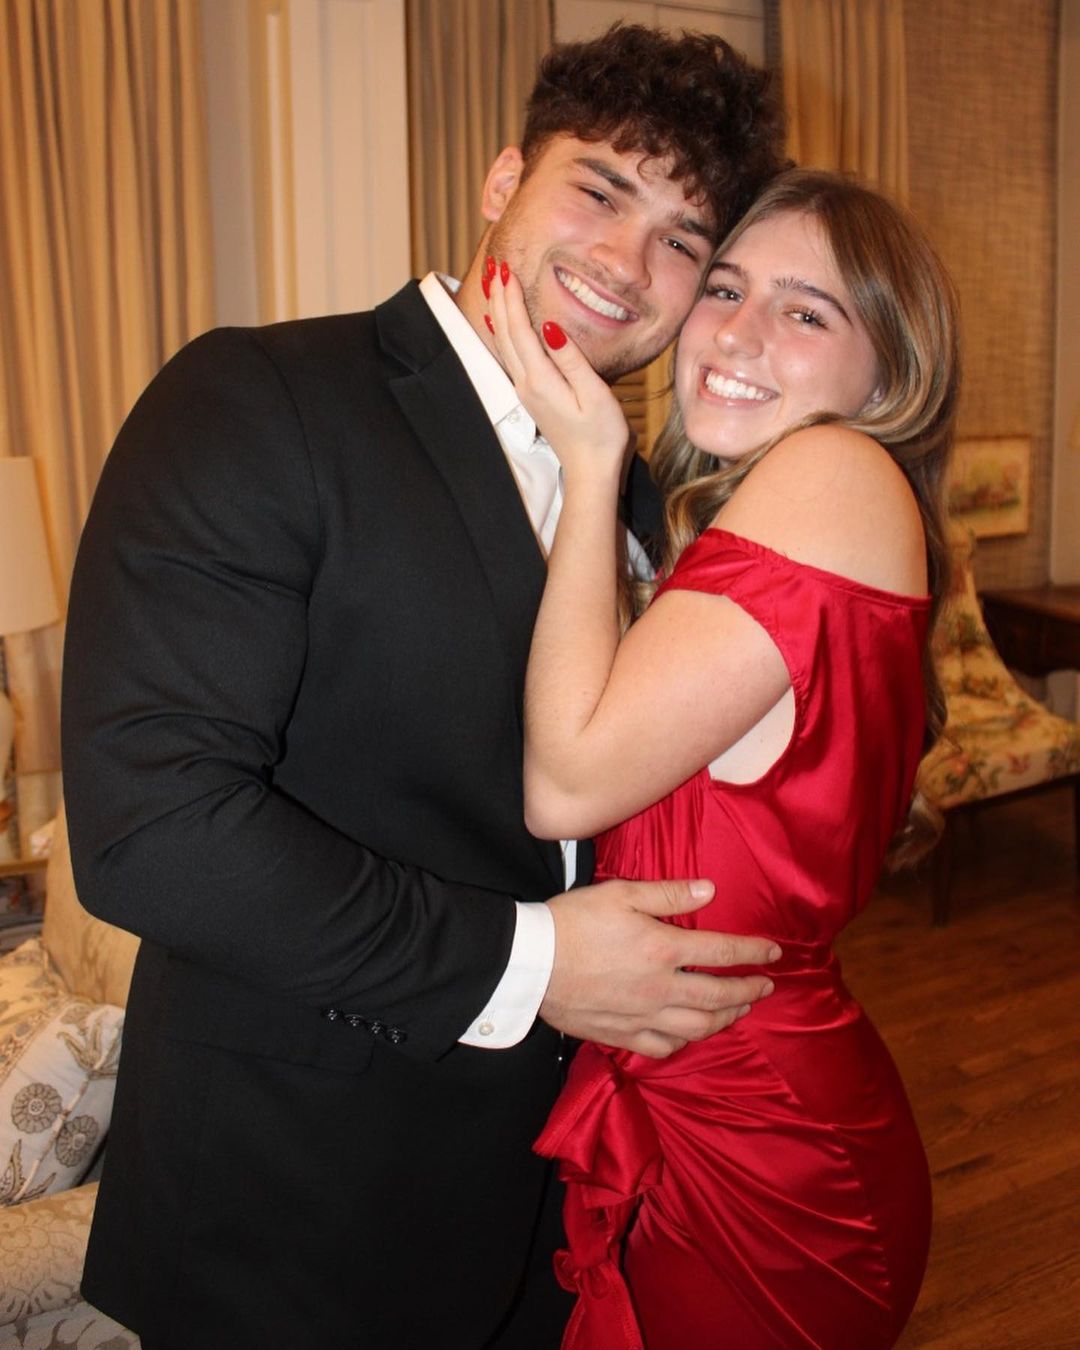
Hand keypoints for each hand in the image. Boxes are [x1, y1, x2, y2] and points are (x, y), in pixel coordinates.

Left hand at [487, 261, 632, 482]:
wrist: (590, 471)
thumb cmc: (601, 436)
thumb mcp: (594, 395)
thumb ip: (571, 360)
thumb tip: (552, 327)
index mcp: (540, 380)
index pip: (520, 330)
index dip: (512, 298)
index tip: (507, 270)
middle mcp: (526, 384)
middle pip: (506, 333)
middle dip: (500, 298)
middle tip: (495, 265)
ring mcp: (526, 391)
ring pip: (504, 343)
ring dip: (499, 312)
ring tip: (494, 285)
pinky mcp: (532, 395)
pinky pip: (510, 356)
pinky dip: (504, 333)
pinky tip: (500, 324)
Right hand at [540, 878, 779, 1057]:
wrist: (531, 963)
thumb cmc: (574, 921)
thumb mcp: (621, 893)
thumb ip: (668, 894)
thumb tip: (709, 891)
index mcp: (664, 949)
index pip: (723, 953)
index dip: (753, 952)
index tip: (774, 952)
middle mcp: (661, 988)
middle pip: (718, 996)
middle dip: (749, 991)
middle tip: (766, 987)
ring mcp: (642, 1016)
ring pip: (698, 1028)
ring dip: (726, 1020)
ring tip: (739, 1011)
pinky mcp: (621, 1034)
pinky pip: (662, 1047)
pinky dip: (684, 1043)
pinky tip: (689, 1035)